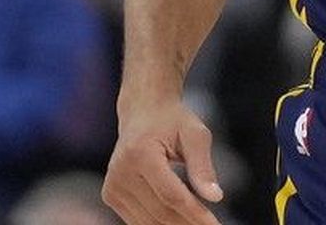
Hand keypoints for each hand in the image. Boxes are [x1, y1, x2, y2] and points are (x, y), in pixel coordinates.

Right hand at [103, 100, 224, 224]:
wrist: (142, 112)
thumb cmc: (173, 121)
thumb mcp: (195, 134)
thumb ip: (203, 166)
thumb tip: (216, 197)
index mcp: (140, 154)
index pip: (172, 196)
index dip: (195, 215)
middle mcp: (120, 172)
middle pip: (160, 212)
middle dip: (188, 224)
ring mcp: (112, 186)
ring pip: (149, 221)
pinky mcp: (110, 195)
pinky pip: (139, 220)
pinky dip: (161, 224)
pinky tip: (181, 222)